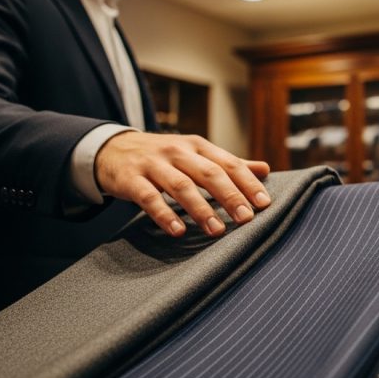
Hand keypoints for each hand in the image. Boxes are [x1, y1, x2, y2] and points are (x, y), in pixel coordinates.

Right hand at [95, 131, 270, 236]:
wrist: (112, 148)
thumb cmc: (164, 156)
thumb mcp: (196, 154)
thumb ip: (228, 164)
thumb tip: (265, 169)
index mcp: (198, 146)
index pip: (228, 163)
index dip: (247, 183)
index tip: (264, 203)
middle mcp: (178, 151)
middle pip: (209, 173)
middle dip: (230, 196)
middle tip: (246, 219)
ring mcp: (153, 164)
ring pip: (181, 186)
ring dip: (201, 209)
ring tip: (217, 230)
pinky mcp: (130, 179)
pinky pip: (149, 198)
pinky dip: (164, 214)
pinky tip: (178, 231)